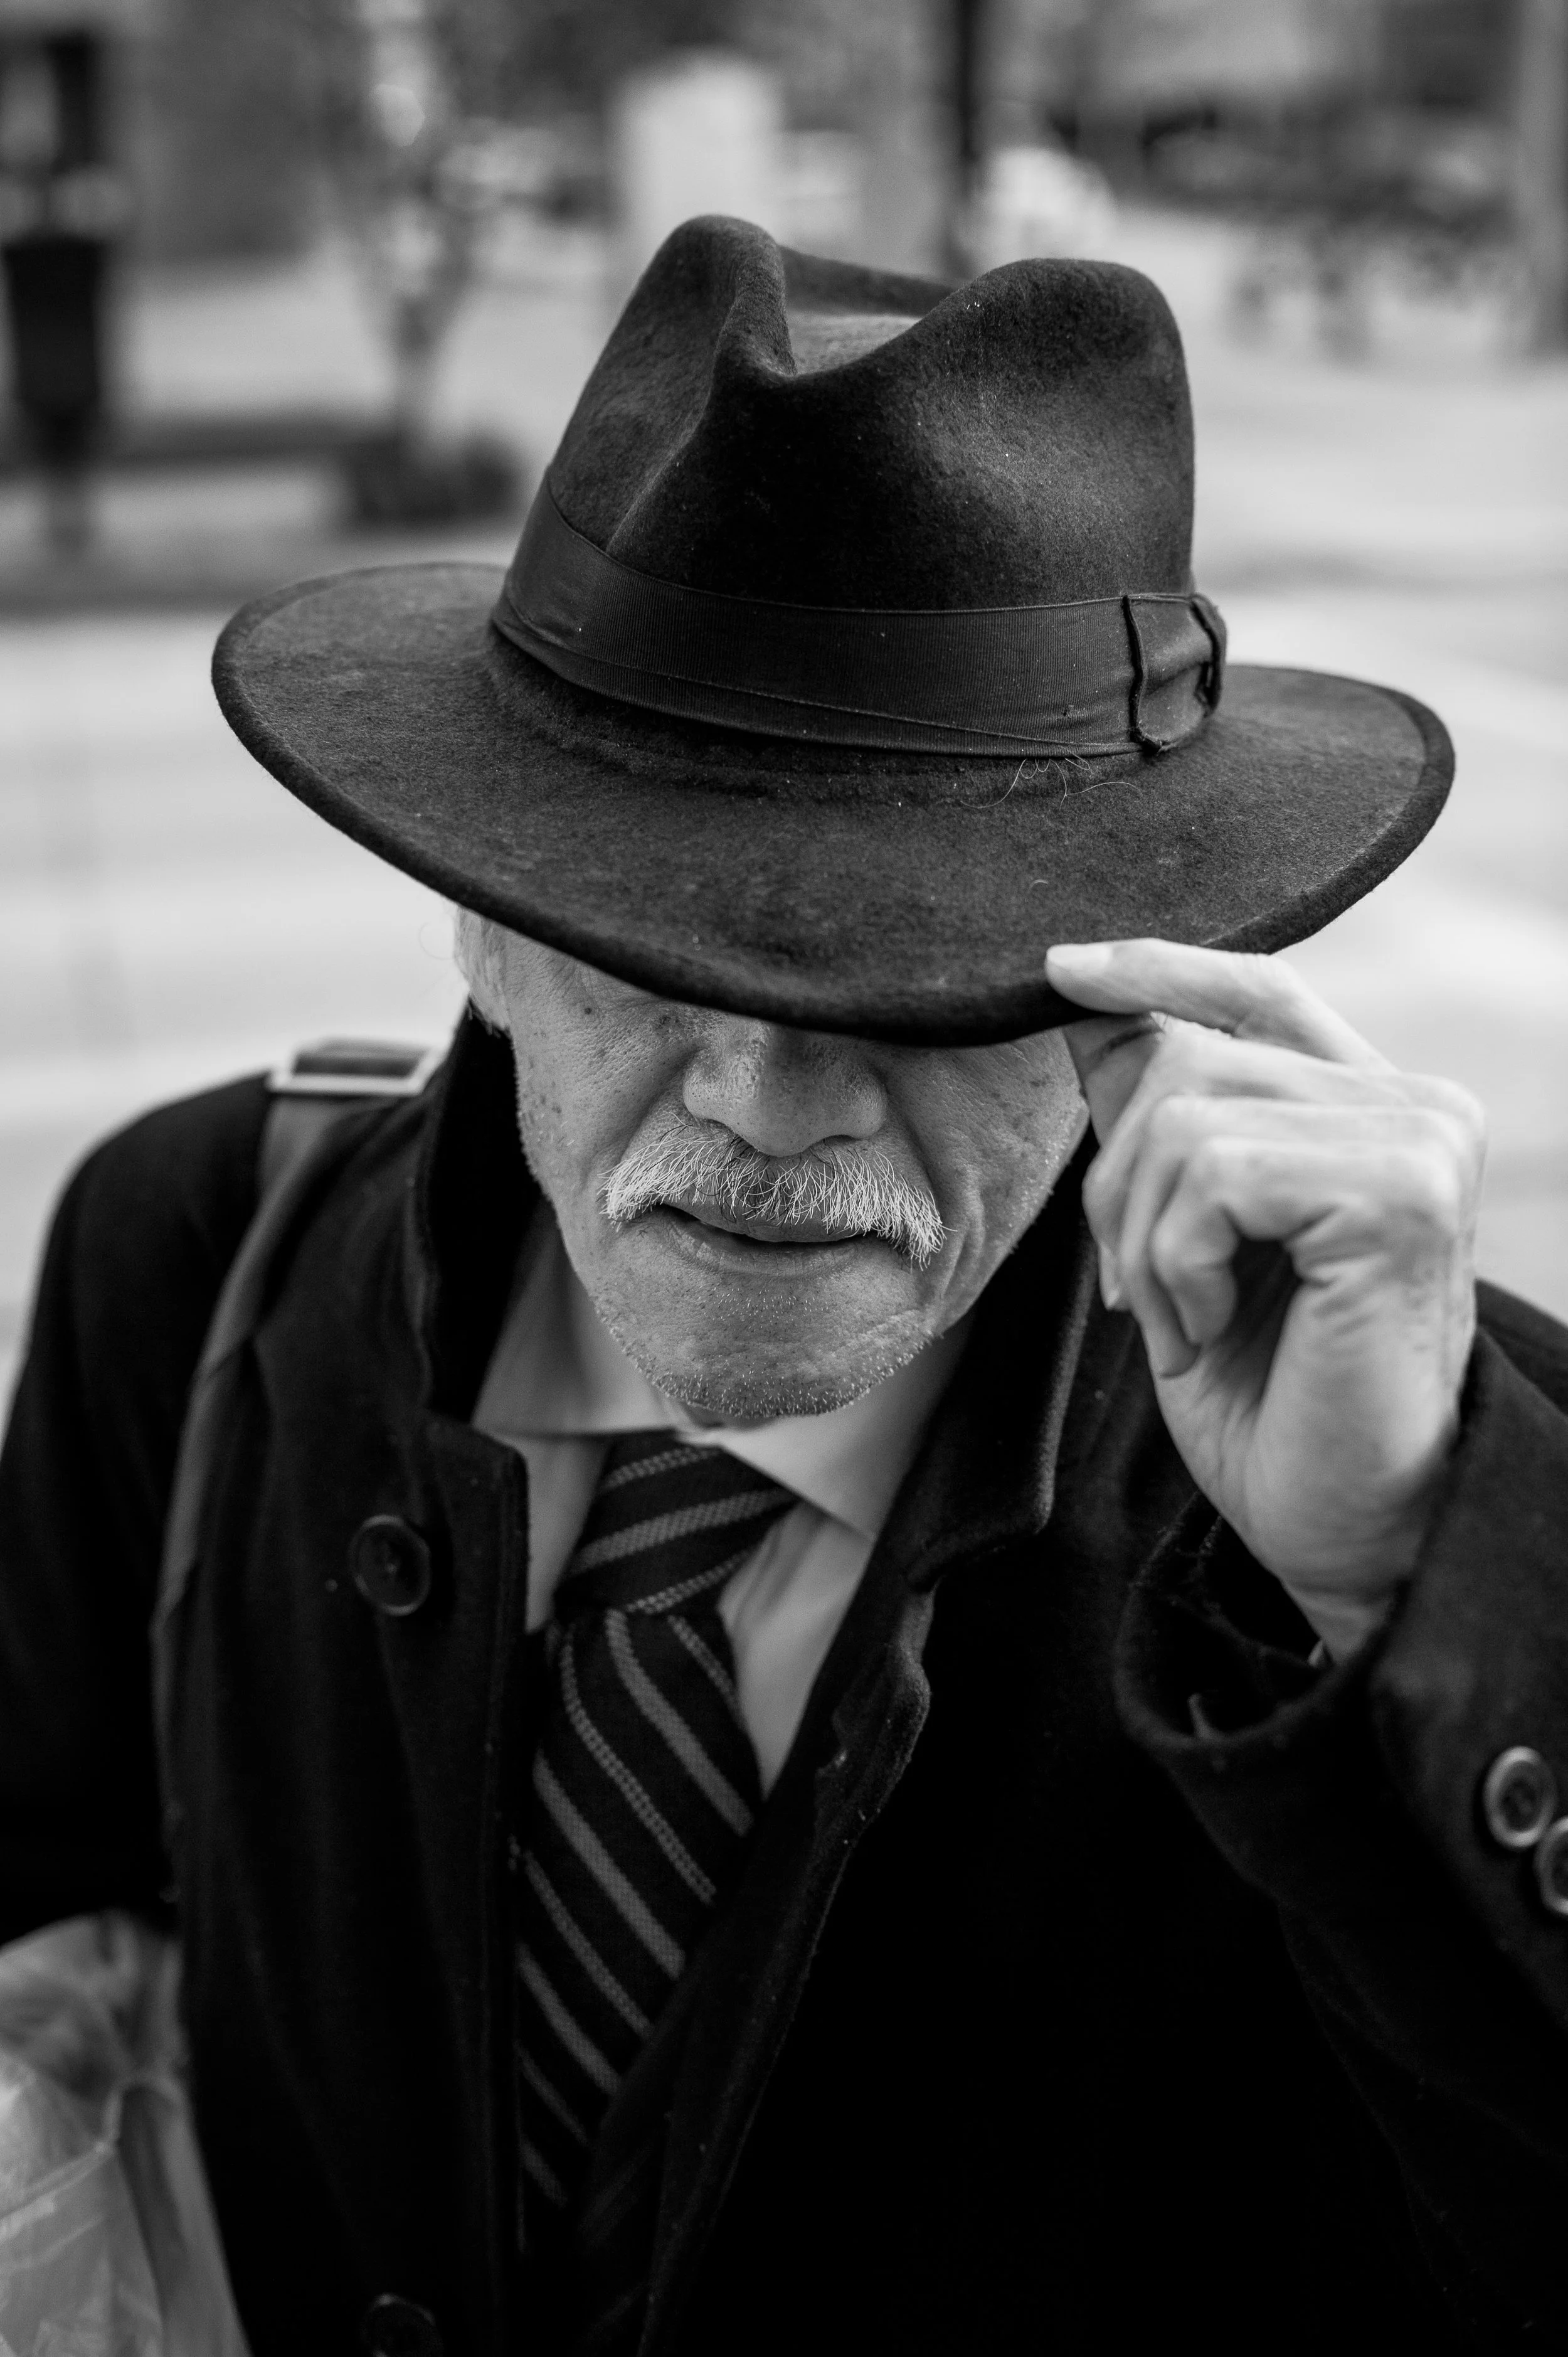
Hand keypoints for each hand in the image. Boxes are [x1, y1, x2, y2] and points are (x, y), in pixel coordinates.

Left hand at [1046, 939, 1483, 1659]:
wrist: (1340, 1526)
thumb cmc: (1271, 1400)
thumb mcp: (1185, 1239)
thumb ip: (1157, 1121)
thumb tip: (1084, 1003)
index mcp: (1374, 1109)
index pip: (1258, 992)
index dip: (1157, 969)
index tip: (1060, 974)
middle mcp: (1417, 1105)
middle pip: (1185, 1055)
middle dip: (1118, 1186)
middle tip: (1140, 1295)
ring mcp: (1420, 1140)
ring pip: (1185, 1115)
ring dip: (1144, 1241)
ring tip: (1185, 1322)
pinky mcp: (1401, 1193)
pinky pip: (1213, 1171)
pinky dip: (1177, 1263)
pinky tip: (1214, 1330)